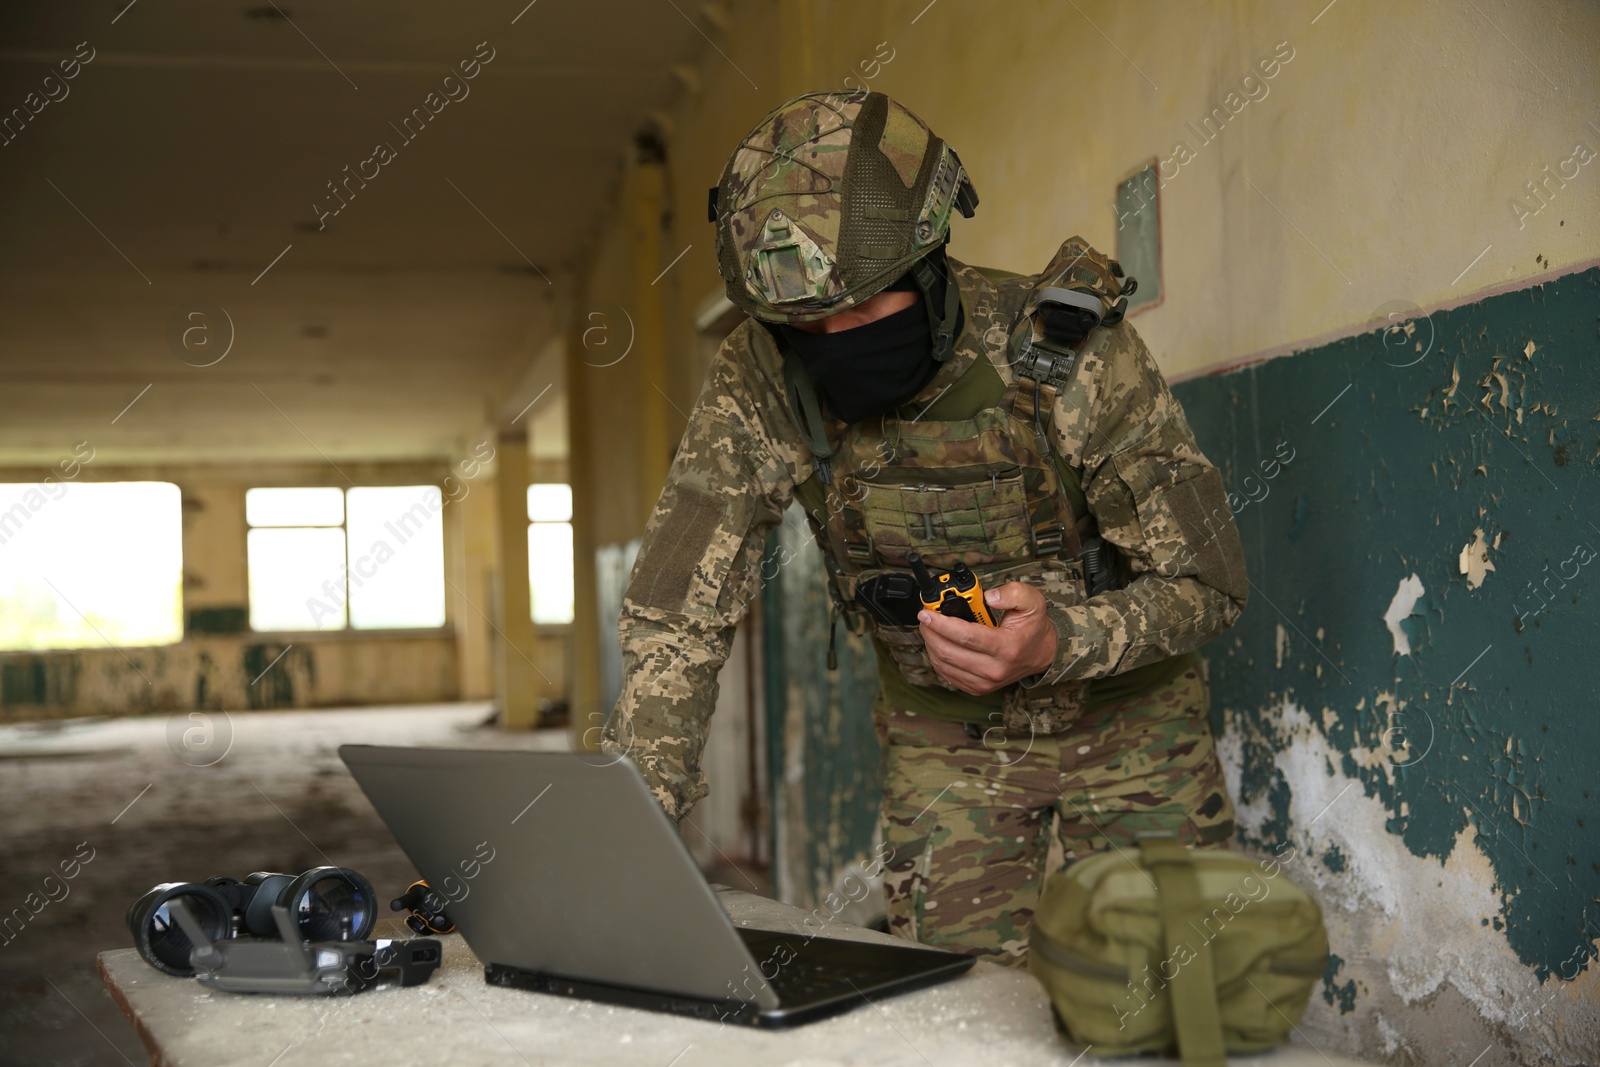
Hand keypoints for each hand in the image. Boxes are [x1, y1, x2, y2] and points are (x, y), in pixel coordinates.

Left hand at [918, 582, 1057, 694]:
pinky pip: (947, 674)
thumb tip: (989, 596)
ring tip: (931, 627)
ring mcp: (985, 682)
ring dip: (931, 644)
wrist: (1041, 654)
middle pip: (949, 652)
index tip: (926, 612)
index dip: (941, 624)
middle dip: (930, 632)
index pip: (966, 636)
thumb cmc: (1033, 627)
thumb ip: (1013, 593)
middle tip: (925, 616)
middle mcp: (995, 669)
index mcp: (1007, 648)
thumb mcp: (1032, 602)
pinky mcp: (977, 688)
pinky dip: (937, 658)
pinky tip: (938, 643)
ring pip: (944, 665)